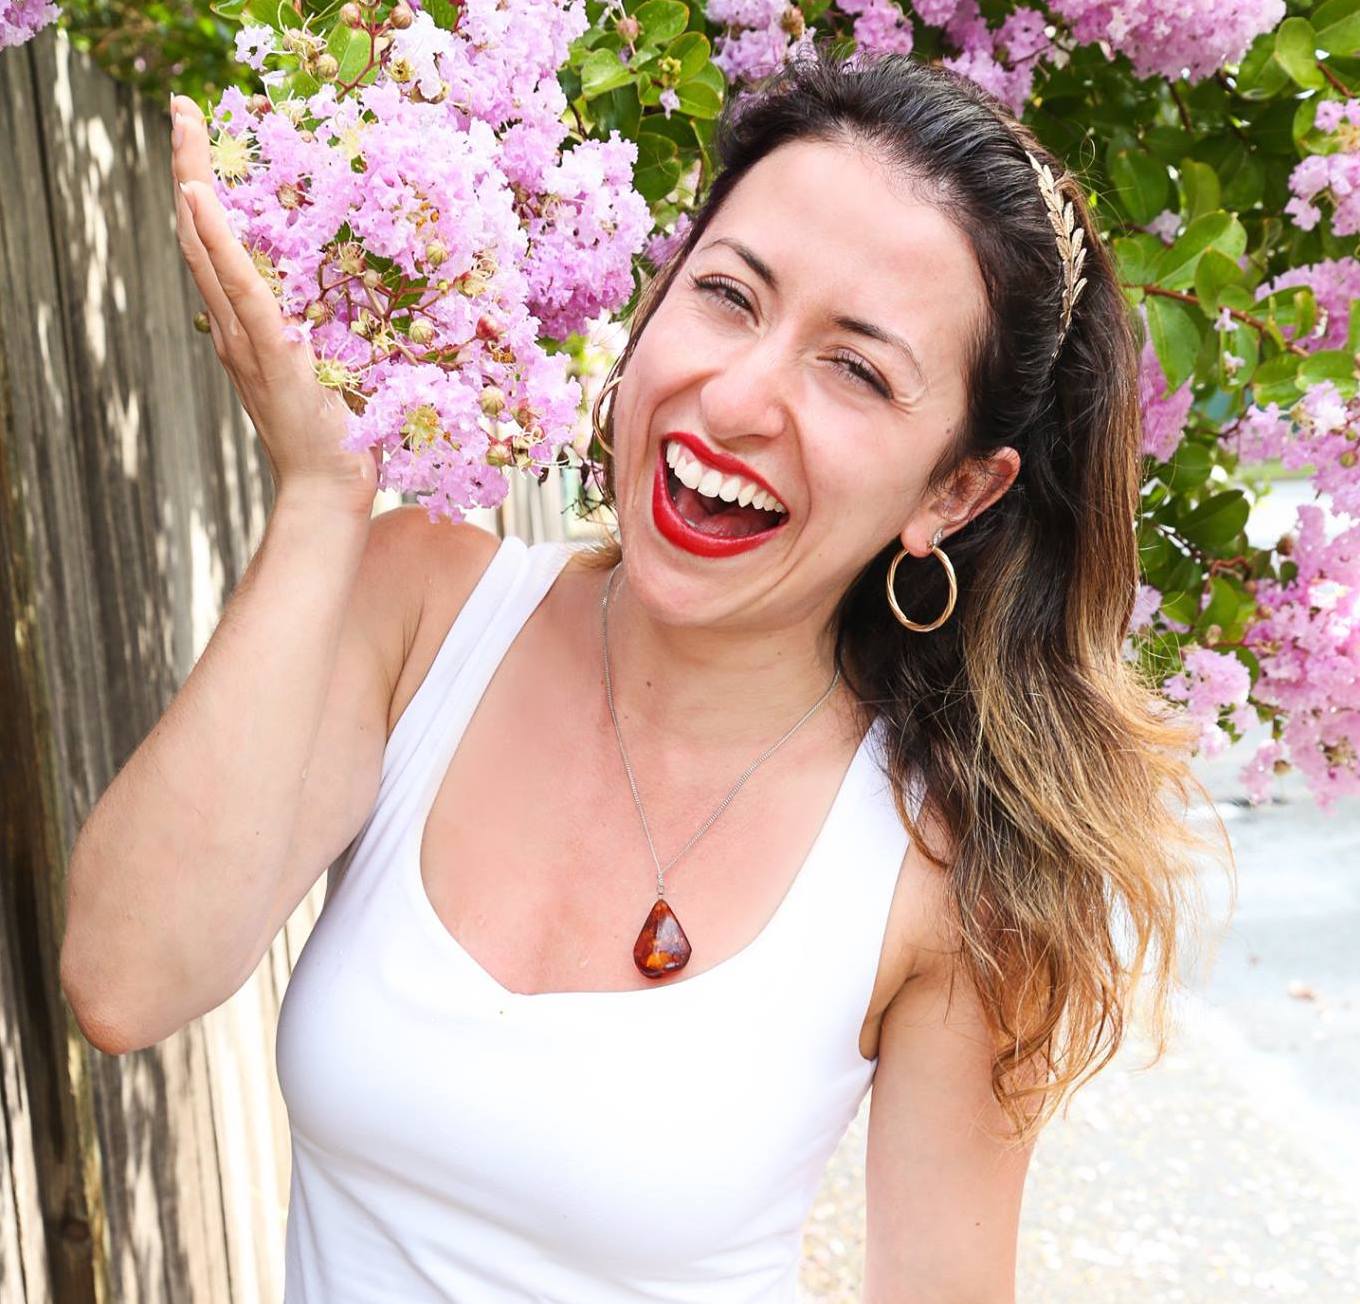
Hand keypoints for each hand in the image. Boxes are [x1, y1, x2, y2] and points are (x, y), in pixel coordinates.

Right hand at [170, 94, 378, 517]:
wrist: (331, 491)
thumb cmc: (342, 438)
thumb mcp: (338, 375)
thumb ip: (333, 339)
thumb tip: (363, 305)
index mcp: (252, 334)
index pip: (221, 256)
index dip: (209, 201)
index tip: (205, 147)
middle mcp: (238, 332)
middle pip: (202, 240)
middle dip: (191, 172)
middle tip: (183, 111)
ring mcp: (250, 341)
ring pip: (210, 254)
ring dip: (195, 186)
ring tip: (185, 129)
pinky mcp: (271, 351)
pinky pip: (241, 288)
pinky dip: (218, 243)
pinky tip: (201, 200)